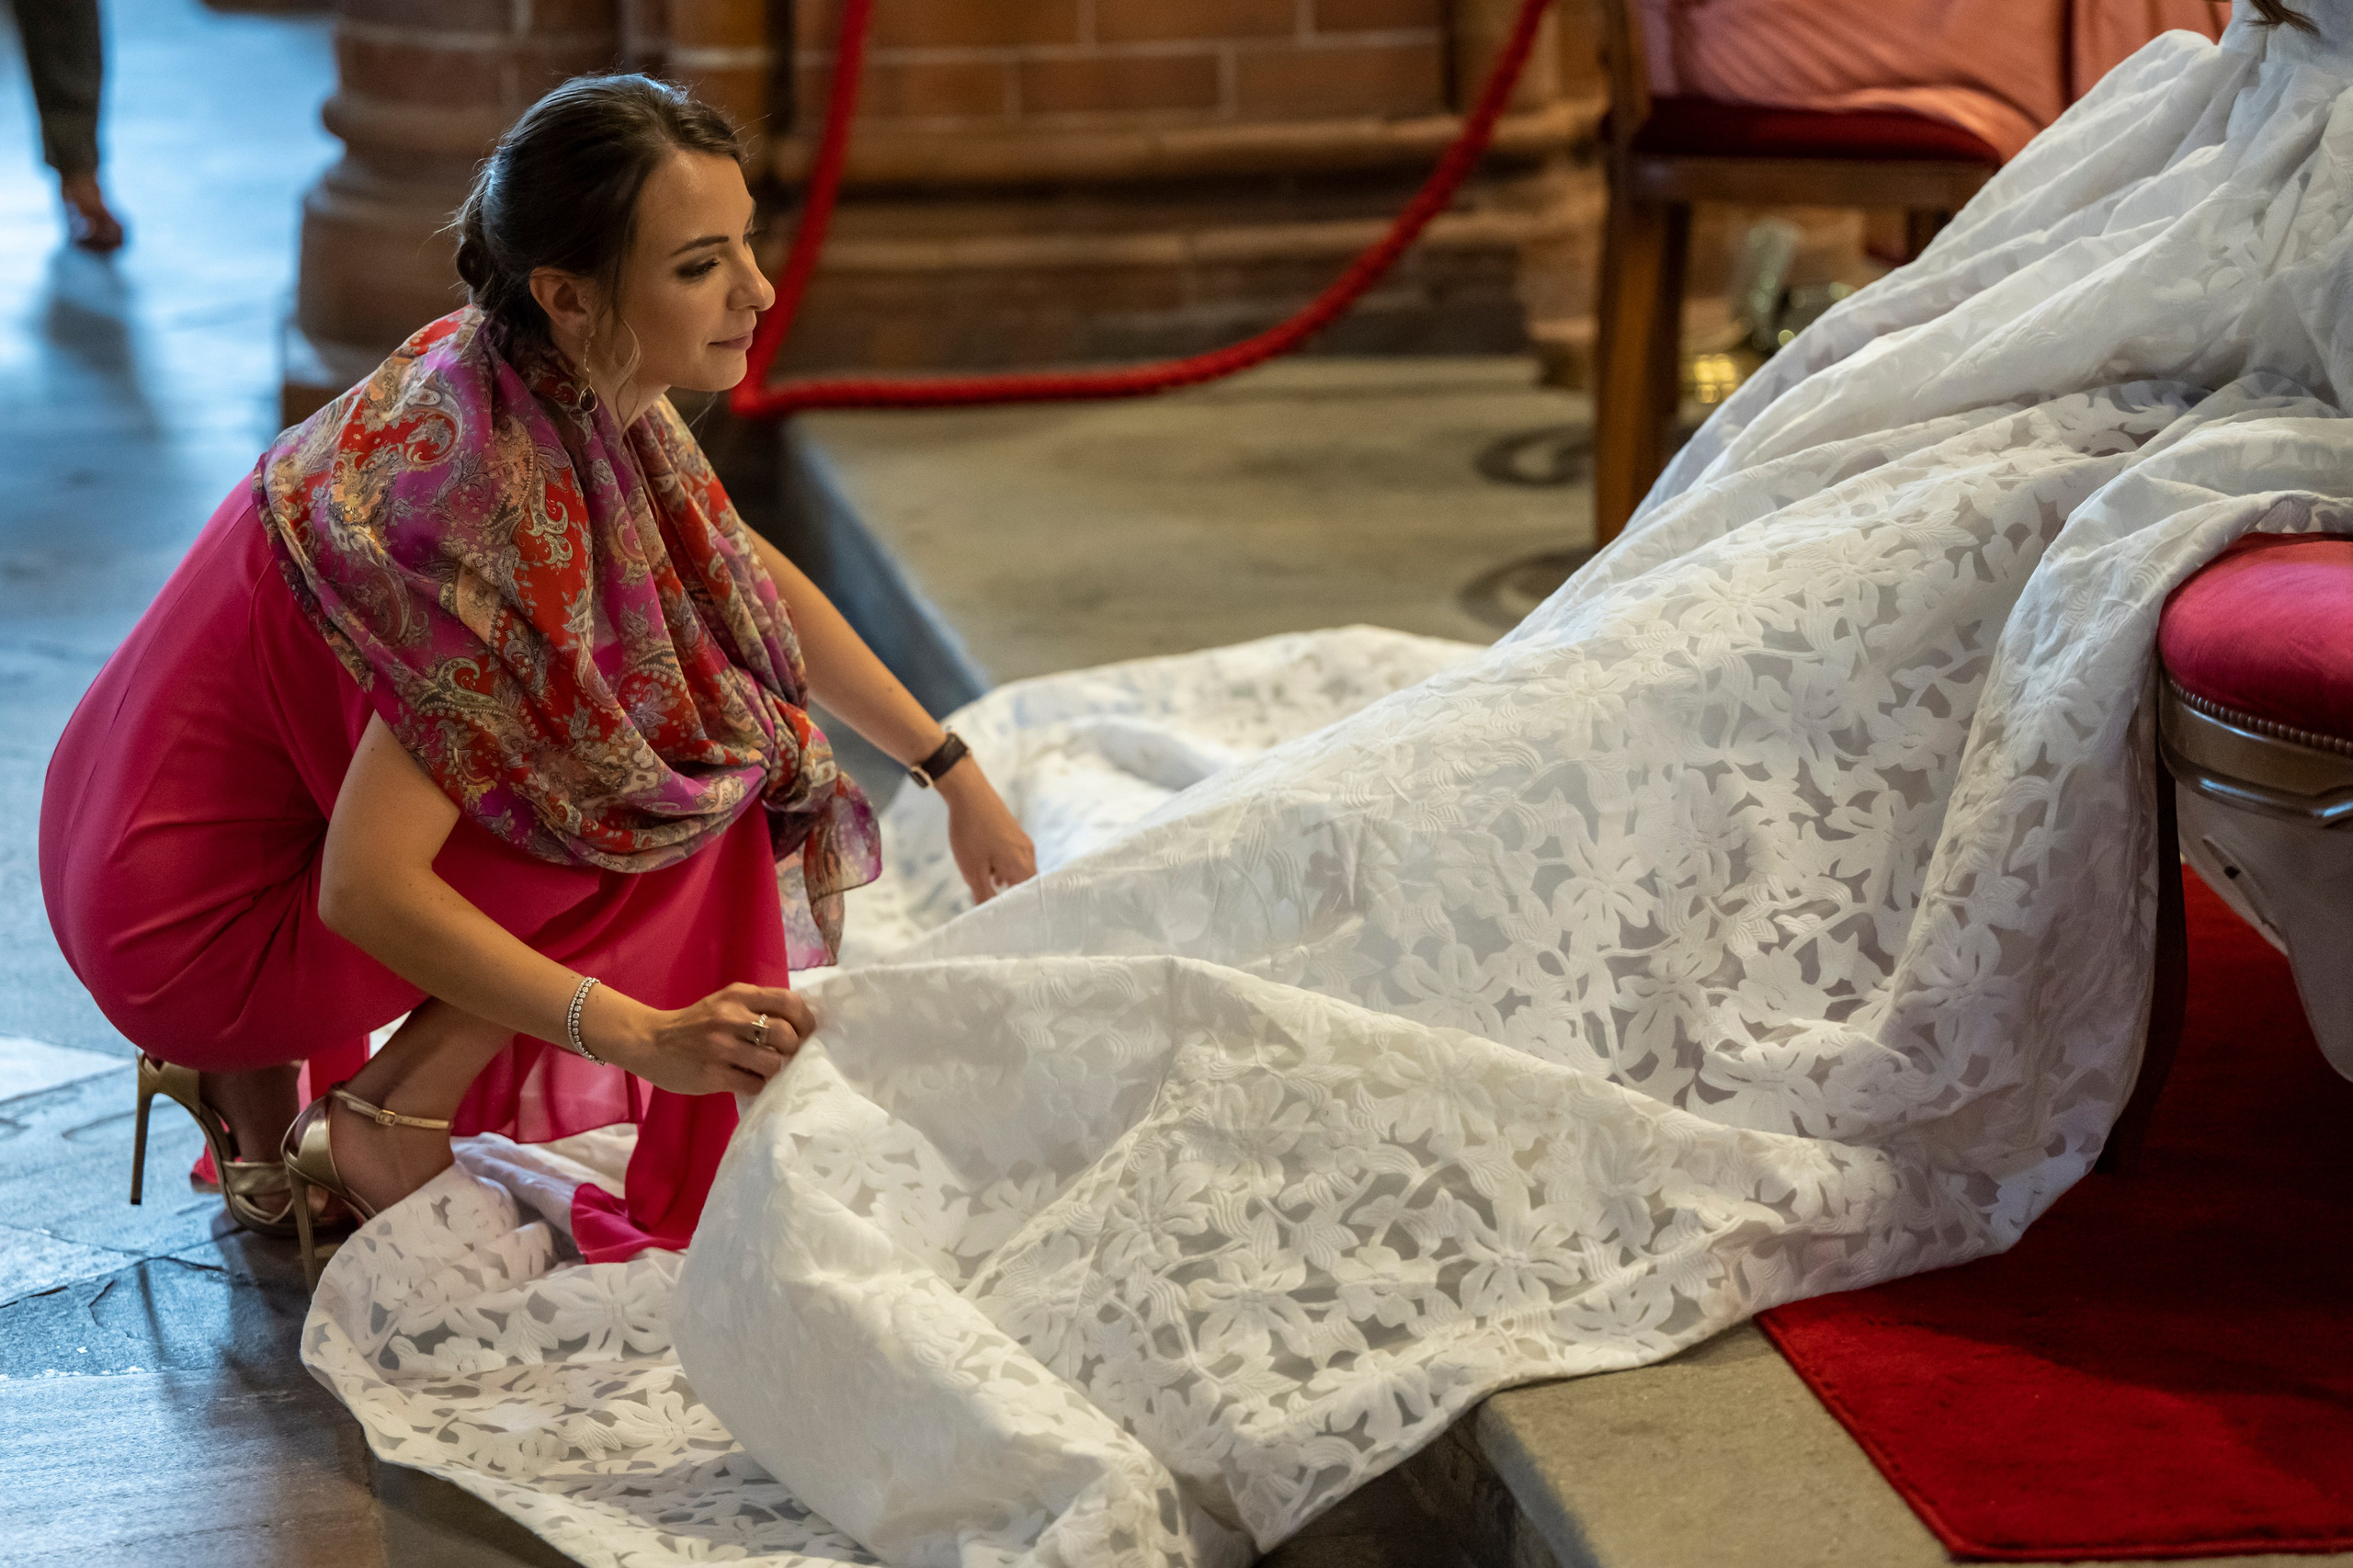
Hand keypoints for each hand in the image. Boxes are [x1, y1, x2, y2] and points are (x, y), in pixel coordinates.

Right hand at [589, 981, 812, 1095]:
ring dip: (775, 1071)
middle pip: (786, 1035)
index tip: (805, 1035)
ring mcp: (720, 1046)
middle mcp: (730, 1017)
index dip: (806, 1022)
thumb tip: (800, 1029)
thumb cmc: (696, 1024)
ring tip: (764, 1071)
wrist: (650, 1041)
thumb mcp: (726, 1003)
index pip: (789, 1002)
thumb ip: (758, 1008)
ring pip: (773, 1063)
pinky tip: (747, 1081)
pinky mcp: (712, 1074)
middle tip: (786, 1057)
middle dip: (793, 1050)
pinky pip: (753, 1084)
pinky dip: (757, 1086)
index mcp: (739, 995)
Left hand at [938, 763, 1036, 903]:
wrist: (968, 793)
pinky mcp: (1014, 831)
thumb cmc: (970, 833)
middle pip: (1026, 883)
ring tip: (987, 882)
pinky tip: (987, 864)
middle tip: (995, 901)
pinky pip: (1014, 855)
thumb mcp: (972, 871)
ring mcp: (1022, 840)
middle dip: (1011, 893)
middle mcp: (1028, 853)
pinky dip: (1003, 865)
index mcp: (1022, 865)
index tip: (1010, 917)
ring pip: (1019, 868)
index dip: (1020, 908)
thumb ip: (983, 895)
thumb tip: (988, 916)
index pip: (1030, 896)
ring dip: (1005, 879)